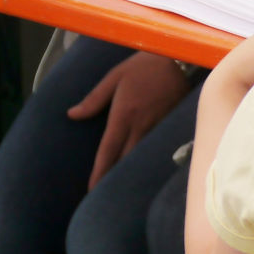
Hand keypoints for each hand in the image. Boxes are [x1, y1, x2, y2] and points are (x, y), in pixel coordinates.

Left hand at [68, 51, 192, 188]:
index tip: (92, 188)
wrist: (180, 59)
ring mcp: (158, 126)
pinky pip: (156, 146)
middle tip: (104, 194)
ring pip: (141, 155)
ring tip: (123, 185)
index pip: (108, 150)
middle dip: (114, 177)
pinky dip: (147, 157)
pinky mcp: (170, 123)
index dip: (100, 171)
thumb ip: (94, 98)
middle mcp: (140, 125)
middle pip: (125, 158)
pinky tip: (144, 164)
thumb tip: (72, 114)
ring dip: (131, 170)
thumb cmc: (144, 66)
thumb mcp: (115, 77)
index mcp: (123, 115)